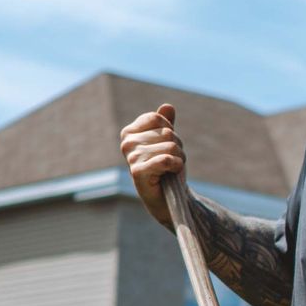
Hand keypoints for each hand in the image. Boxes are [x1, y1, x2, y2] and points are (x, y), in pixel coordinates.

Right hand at [119, 103, 183, 227]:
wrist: (169, 199)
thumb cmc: (167, 169)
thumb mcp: (168, 142)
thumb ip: (166, 124)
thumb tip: (167, 106)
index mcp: (129, 133)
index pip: (157, 118)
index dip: (170, 131)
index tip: (167, 146)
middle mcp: (127, 144)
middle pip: (166, 132)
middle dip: (177, 147)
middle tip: (170, 161)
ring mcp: (131, 158)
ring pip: (170, 146)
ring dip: (178, 158)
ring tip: (170, 169)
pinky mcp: (138, 172)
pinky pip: (166, 159)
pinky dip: (176, 165)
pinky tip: (172, 173)